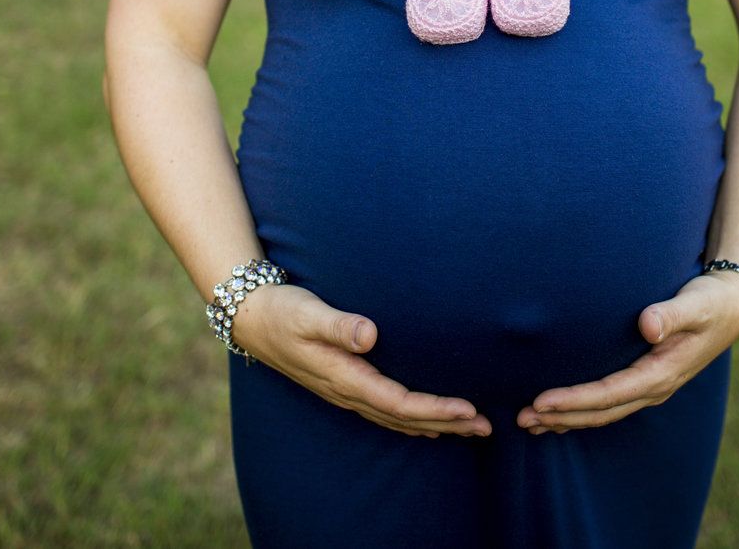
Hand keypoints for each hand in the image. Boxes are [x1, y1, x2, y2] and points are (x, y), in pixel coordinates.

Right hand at [233, 283, 492, 438]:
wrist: (253, 319)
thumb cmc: (284, 310)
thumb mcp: (308, 312)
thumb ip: (338, 324)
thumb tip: (369, 335)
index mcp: (344, 376)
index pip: (398, 402)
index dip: (434, 408)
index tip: (468, 408)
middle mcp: (347, 390)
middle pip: (404, 418)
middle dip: (445, 423)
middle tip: (486, 426)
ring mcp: (345, 391)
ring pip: (396, 418)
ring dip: (433, 424)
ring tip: (469, 428)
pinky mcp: (344, 383)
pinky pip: (384, 412)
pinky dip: (410, 420)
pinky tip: (427, 425)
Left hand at [516, 270, 738, 433]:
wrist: (733, 305)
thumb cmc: (711, 301)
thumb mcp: (696, 304)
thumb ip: (672, 313)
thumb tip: (648, 324)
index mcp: (662, 373)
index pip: (609, 394)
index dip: (574, 400)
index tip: (541, 401)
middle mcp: (654, 387)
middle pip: (601, 411)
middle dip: (561, 417)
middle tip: (522, 418)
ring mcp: (650, 386)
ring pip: (602, 412)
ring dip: (567, 419)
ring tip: (529, 423)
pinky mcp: (645, 379)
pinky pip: (609, 402)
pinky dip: (581, 410)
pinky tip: (558, 413)